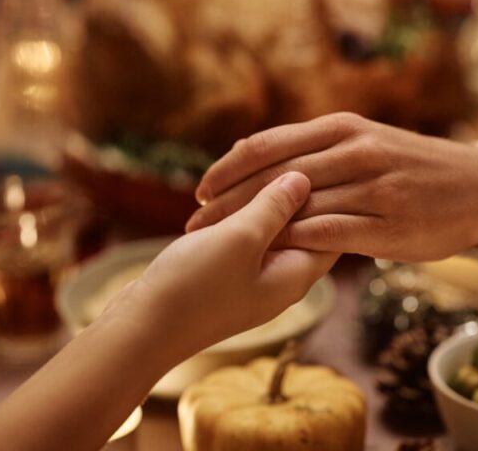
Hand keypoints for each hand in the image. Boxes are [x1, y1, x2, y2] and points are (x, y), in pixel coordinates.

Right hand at [111, 172, 335, 357]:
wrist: (142, 330)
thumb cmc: (195, 287)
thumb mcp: (241, 238)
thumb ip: (275, 207)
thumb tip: (303, 180)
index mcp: (297, 273)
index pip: (335, 227)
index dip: (329, 190)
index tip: (316, 155)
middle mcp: (281, 279)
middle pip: (302, 224)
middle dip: (291, 187)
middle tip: (277, 148)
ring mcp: (252, 280)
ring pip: (268, 228)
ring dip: (257, 196)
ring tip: (244, 155)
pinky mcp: (225, 278)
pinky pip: (242, 238)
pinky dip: (235, 212)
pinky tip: (220, 190)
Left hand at [187, 113, 477, 262]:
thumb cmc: (410, 166)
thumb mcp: (363, 140)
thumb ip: (312, 148)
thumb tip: (250, 154)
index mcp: (343, 127)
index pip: (269, 145)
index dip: (228, 169)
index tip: (199, 192)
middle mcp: (356, 151)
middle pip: (275, 176)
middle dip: (229, 202)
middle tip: (196, 223)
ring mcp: (375, 187)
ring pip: (299, 205)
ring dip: (255, 228)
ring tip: (223, 246)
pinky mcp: (390, 223)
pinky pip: (332, 232)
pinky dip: (297, 242)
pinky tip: (270, 255)